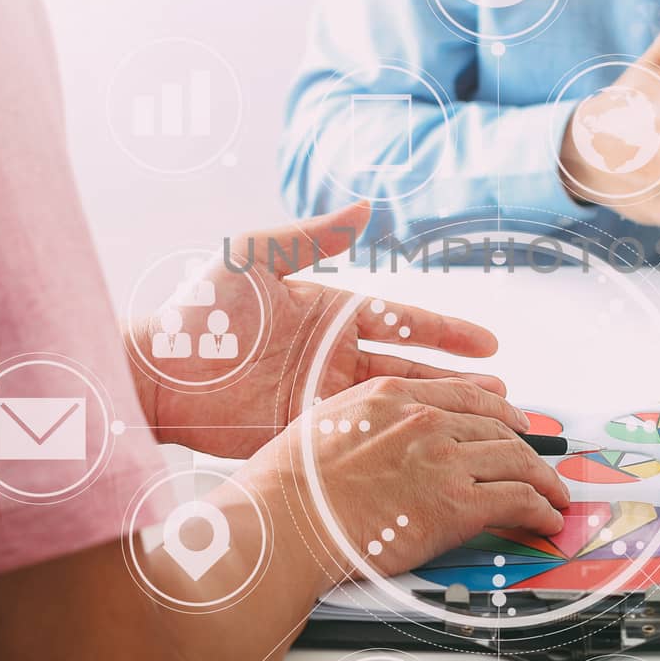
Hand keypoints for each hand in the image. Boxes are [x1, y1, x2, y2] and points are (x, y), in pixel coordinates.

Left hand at [132, 202, 509, 456]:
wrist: (155, 370)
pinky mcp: (303, 433)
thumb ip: (311, 235)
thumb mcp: (255, 258)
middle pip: (411, 370)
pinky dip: (395, 444)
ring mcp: (320, 398)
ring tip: (483, 424)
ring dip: (437, 414)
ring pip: (395, 407)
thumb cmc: (199, 309)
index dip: (448, 334)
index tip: (489, 343)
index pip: (404, 324)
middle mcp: (332, 358)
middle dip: (458, 382)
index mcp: (330, 315)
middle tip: (504, 395)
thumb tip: (364, 207)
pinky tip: (428, 453)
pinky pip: (360, 437)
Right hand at [243, 376, 570, 577]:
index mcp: (391, 395)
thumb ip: (364, 424)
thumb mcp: (323, 426)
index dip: (496, 410)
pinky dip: (540, 510)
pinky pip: (517, 500)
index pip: (462, 395)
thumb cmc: (290, 486)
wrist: (288, 521)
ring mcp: (444, 459)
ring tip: (555, 496)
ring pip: (516, 459)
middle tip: (540, 459)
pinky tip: (547, 519)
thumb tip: (378, 440)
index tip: (511, 420)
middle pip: (496, 425)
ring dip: (544, 481)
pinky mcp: (458, 503)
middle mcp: (424, 419)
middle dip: (526, 444)